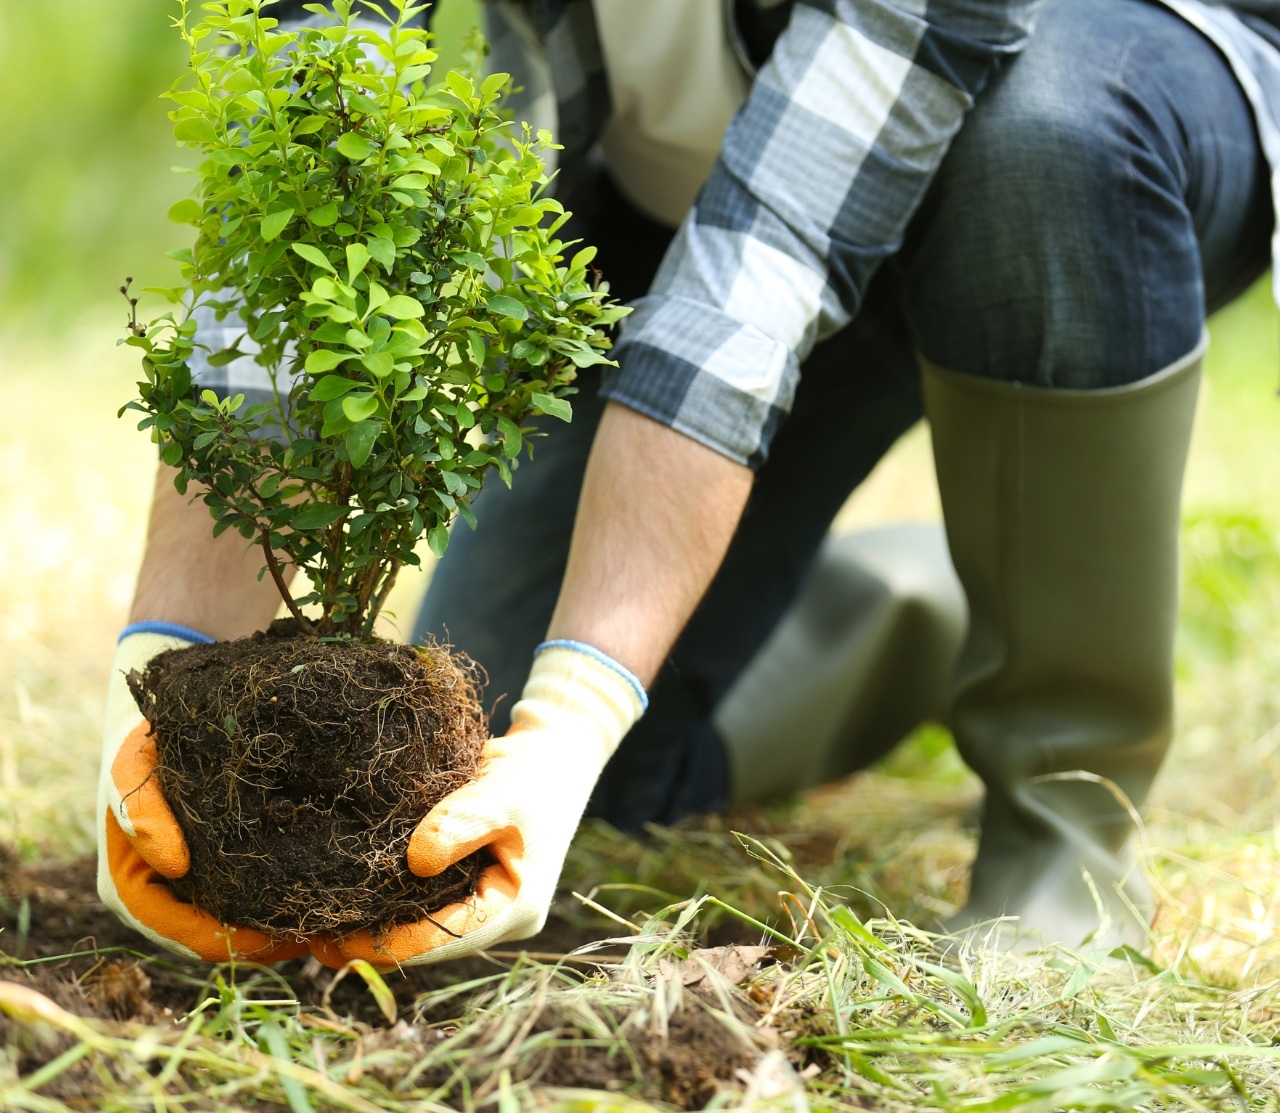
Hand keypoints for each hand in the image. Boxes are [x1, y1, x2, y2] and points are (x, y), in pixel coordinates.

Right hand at [98, 628, 307, 963]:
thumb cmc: (147, 741)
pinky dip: (294, 896)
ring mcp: (198, 886)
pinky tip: (335, 888)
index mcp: (134, 887)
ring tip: (339, 917)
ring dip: (287, 925)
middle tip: (326, 934)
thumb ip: (139, 805)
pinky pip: (262, 894)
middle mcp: (168, 897)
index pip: (188, 937)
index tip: (279, 937)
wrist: (170, 716)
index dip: (233, 944)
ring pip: (247, 922)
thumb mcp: (134, 763)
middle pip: (224, 939)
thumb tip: (172, 862)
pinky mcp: (230, 866)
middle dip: (271, 941)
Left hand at [309, 642, 646, 968]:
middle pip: (433, 943)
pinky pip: (427, 903)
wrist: (554, 752)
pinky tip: (349, 898)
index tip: (339, 942)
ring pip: (427, 926)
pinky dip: (390, 903)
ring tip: (320, 926)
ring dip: (380, 926)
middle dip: (377, 943)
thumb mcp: (502, 793)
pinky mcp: (470, 883)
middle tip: (315, 940)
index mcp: (518, 906)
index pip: (448, 938)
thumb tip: (414, 862)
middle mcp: (501, 915)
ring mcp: (486, 902)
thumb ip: (462, 824)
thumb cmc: (533, 772)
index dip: (392, 944)